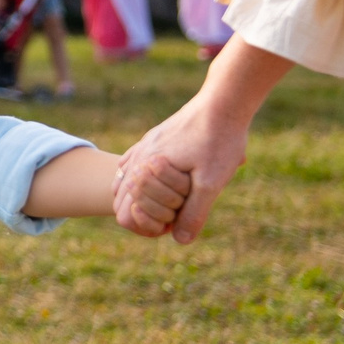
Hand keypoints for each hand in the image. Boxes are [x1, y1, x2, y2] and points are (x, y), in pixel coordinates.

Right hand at [116, 102, 244, 242]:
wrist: (223, 103)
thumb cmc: (219, 142)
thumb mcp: (211, 183)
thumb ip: (194, 213)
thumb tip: (179, 240)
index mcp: (146, 170)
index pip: (127, 215)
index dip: (152, 226)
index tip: (179, 220)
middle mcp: (137, 159)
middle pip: (120, 201)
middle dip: (148, 214)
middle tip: (179, 211)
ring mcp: (141, 147)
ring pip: (122, 183)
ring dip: (143, 199)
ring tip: (174, 202)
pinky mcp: (150, 140)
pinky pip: (129, 164)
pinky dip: (139, 181)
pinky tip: (160, 183)